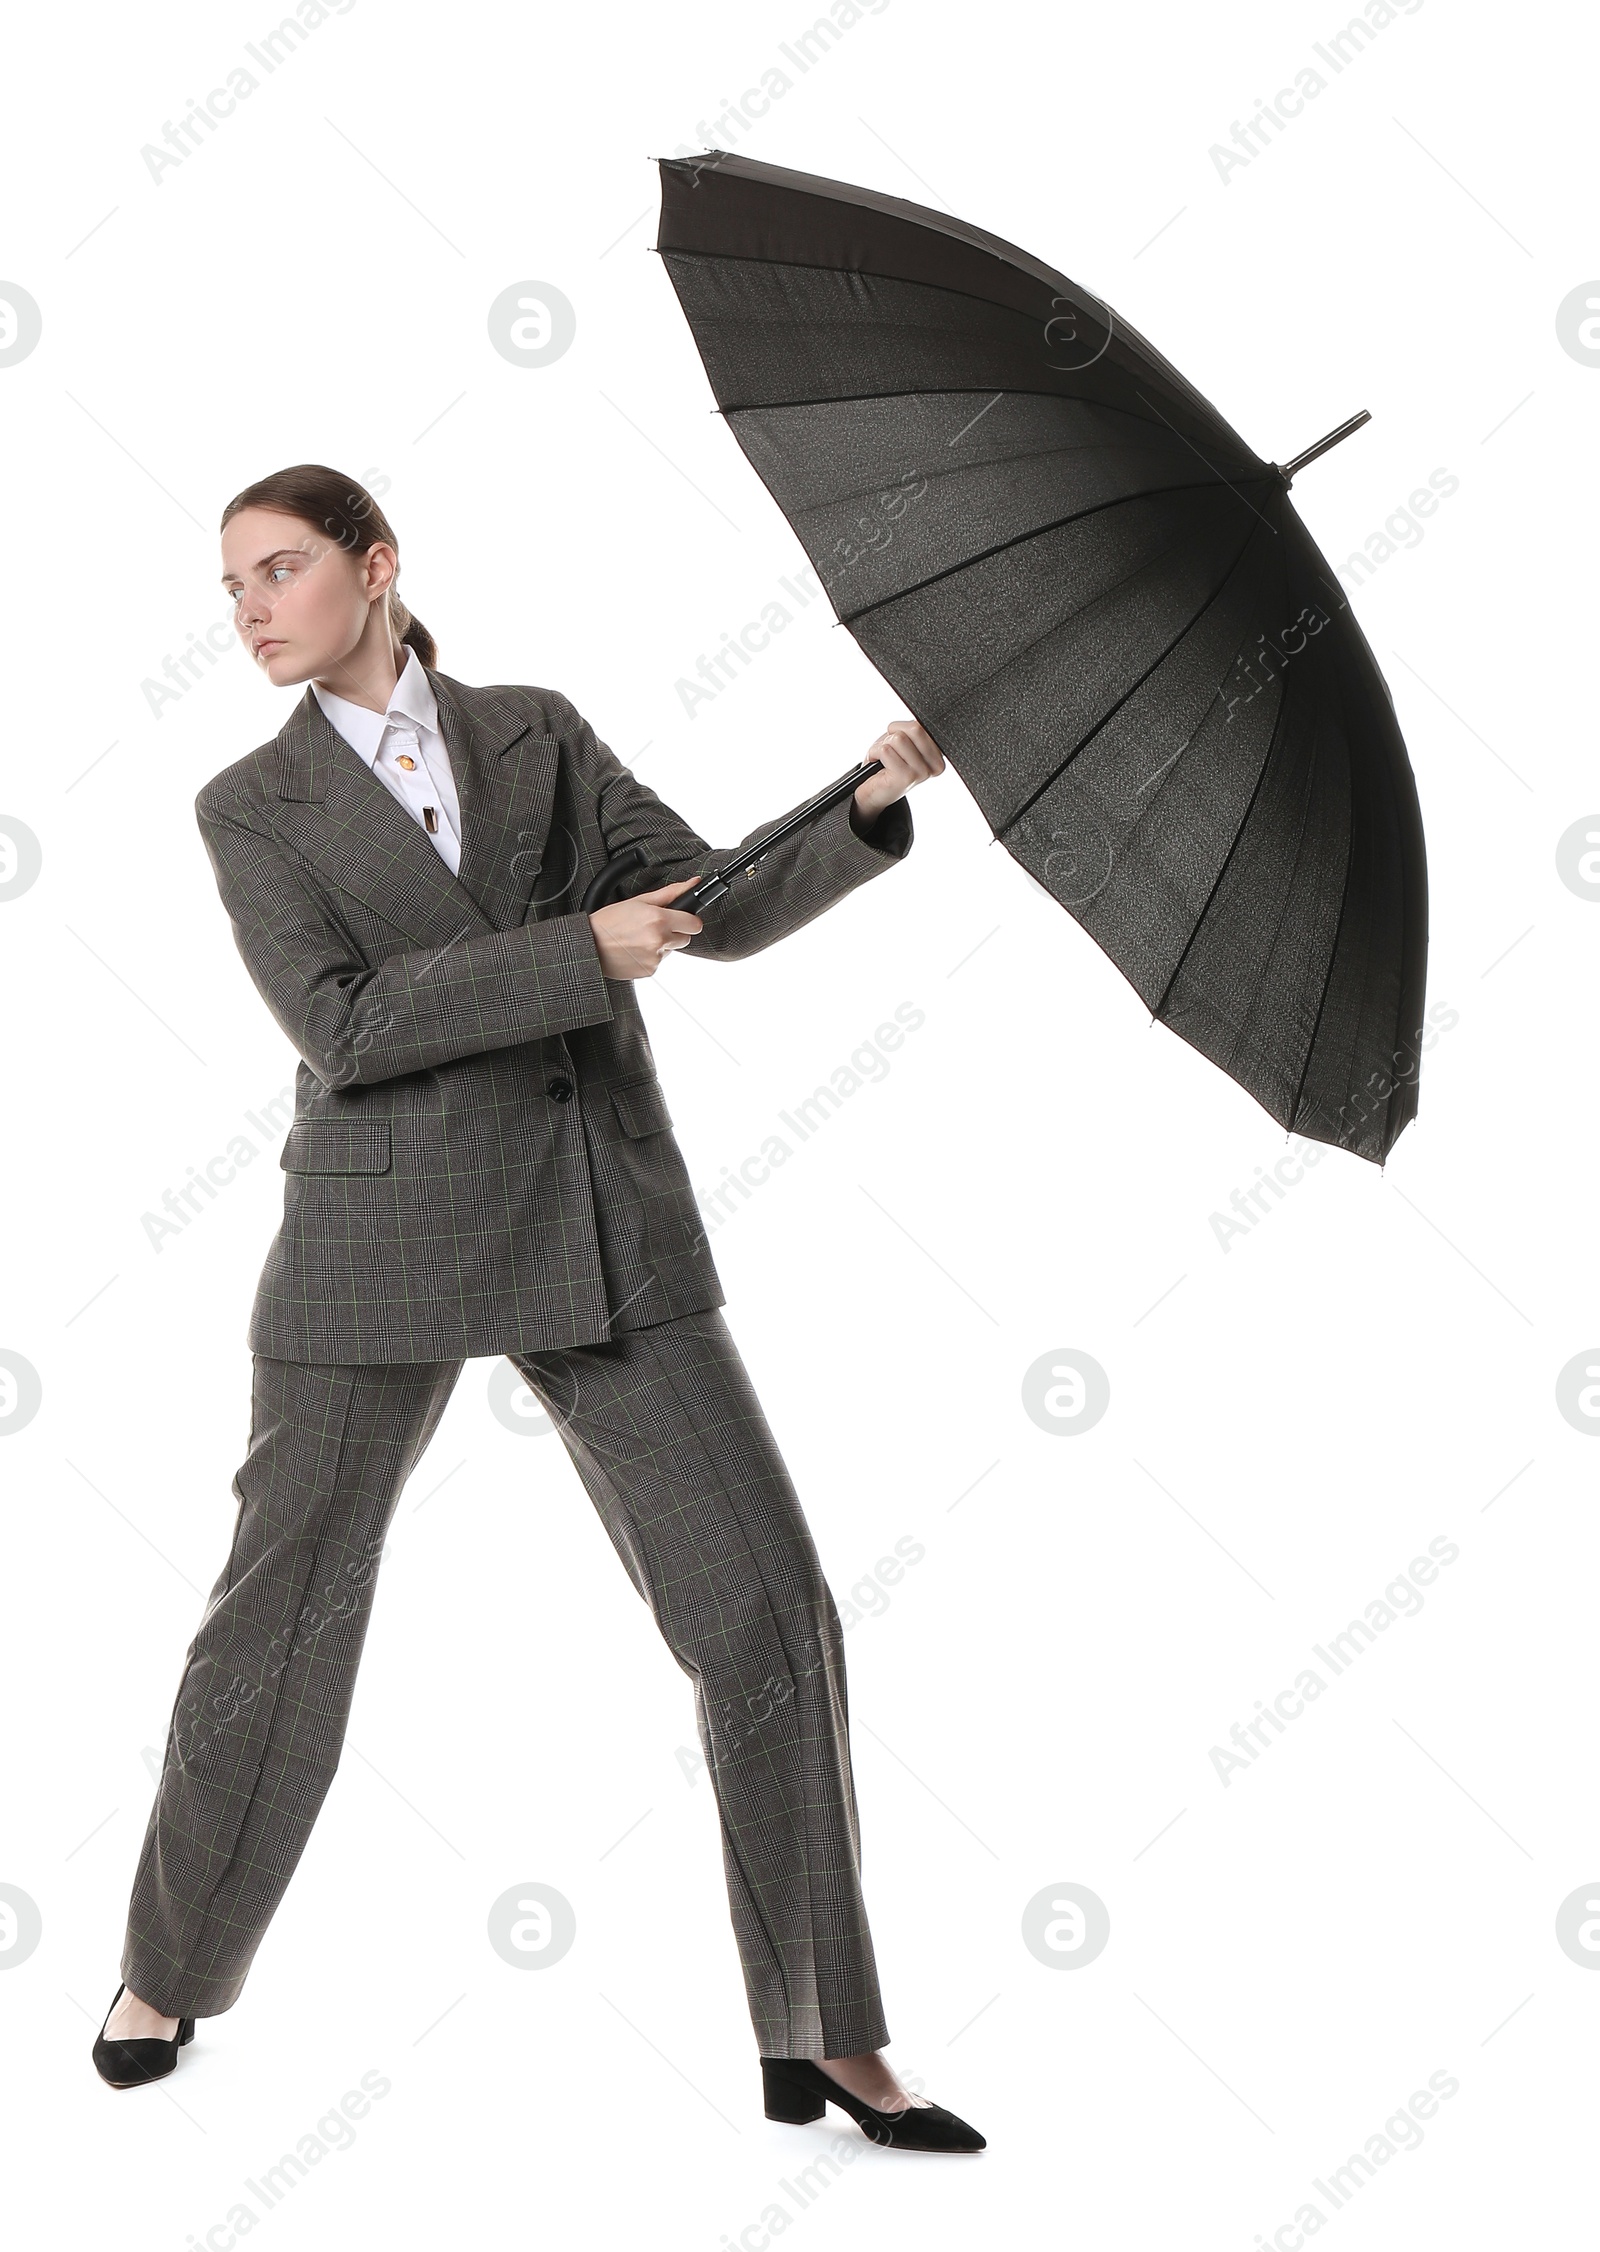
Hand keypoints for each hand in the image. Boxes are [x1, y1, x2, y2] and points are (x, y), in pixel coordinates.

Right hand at [588, 876, 703, 979]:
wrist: (590, 945)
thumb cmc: (610, 921)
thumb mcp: (639, 901)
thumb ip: (670, 892)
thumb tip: (693, 884)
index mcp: (659, 919)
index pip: (694, 924)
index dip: (688, 920)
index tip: (681, 918)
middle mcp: (659, 940)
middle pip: (686, 938)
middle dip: (674, 932)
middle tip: (653, 926)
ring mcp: (655, 958)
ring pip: (671, 950)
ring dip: (661, 945)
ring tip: (639, 938)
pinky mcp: (650, 971)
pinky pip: (659, 962)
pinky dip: (650, 956)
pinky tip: (635, 950)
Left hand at [853, 718, 944, 824]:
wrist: (873, 793)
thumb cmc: (888, 764)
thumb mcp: (905, 743)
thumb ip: (914, 732)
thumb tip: (916, 724)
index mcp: (937, 755)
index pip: (921, 725)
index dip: (901, 728)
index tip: (897, 744)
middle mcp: (935, 765)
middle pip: (915, 728)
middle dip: (893, 734)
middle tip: (888, 748)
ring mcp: (922, 772)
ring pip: (898, 739)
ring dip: (882, 745)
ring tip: (883, 758)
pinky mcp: (906, 778)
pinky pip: (886, 750)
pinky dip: (874, 753)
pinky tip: (878, 764)